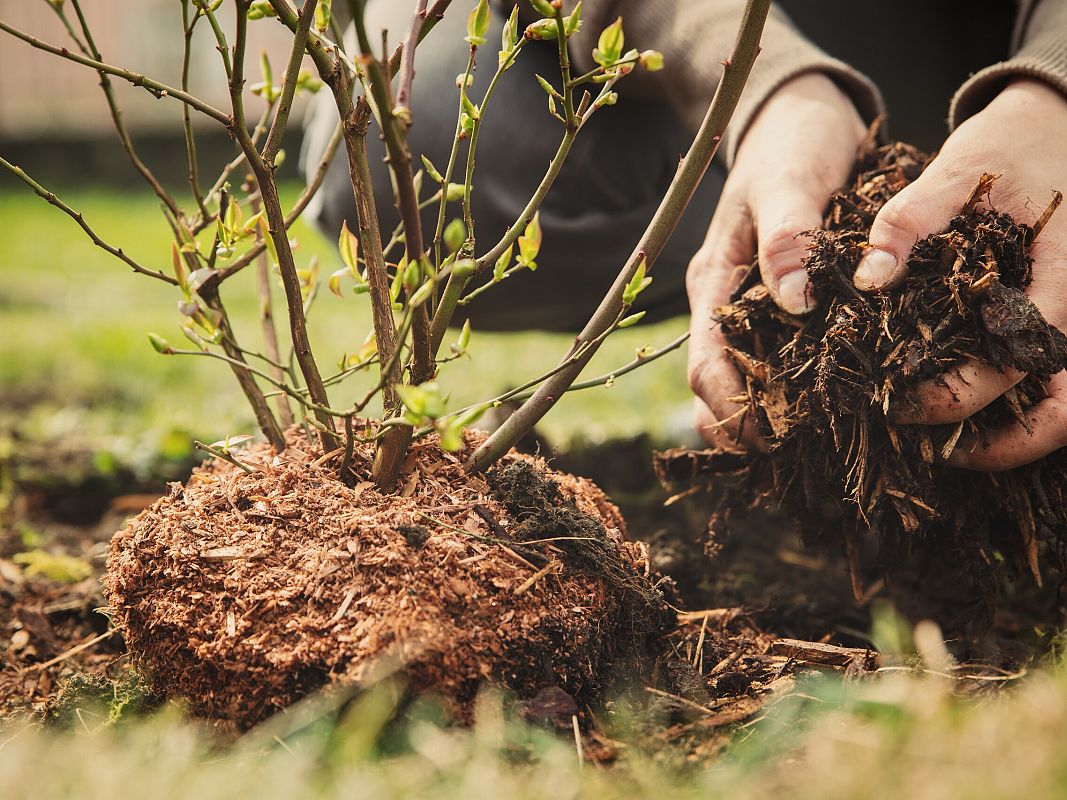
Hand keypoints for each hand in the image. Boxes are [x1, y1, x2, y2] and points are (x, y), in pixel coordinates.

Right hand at [687, 73, 865, 446]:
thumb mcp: (789, 182)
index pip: (704, 364)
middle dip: (744, 426)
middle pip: (716, 385)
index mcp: (714, 282)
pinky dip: (792, 389)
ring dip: (766, 415)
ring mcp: (752, 306)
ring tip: (810, 444)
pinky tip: (827, 407)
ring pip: (744, 379)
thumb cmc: (791, 144)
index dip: (728, 409)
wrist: (800, 116)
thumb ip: (789, 238)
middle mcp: (726, 304)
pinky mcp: (781, 304)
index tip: (768, 438)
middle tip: (792, 455)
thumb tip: (794, 302)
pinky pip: (778, 358)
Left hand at [852, 79, 1066, 469]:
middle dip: (997, 446)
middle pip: (1062, 413)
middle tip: (923, 449)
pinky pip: (1043, 384)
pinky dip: (1005, 411)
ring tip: (935, 446)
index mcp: (1062, 280)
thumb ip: (909, 222)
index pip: (1018, 363)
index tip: (895, 402)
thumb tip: (867, 279)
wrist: (1054, 128)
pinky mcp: (1052, 323)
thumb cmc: (1010, 149)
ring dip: (1005, 439)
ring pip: (1061, 410)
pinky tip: (949, 409)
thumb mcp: (957, 171)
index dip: (957, 397)